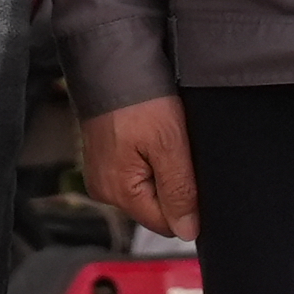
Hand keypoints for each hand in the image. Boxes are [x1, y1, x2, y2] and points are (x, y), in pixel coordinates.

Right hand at [80, 94, 198, 243]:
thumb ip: (179, 191)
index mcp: (118, 192)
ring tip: (161, 138)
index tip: (190, 171)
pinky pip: (136, 172)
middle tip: (175, 148)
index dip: (186, 203)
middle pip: (155, 207)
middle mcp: (105, 190)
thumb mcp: (169, 144)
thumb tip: (187, 231)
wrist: (112, 62)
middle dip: (173, 184)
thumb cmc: (138, 98)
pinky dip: (149, 158)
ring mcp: (102, 174)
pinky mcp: (104, 159)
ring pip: (148, 189)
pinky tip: (151, 136)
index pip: (165, 224)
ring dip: (162, 170)